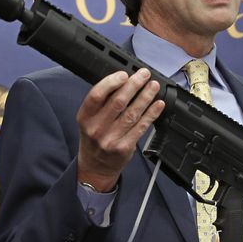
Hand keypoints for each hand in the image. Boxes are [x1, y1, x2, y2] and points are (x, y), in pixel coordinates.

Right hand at [76, 68, 164, 191]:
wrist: (96, 167)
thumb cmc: (94, 139)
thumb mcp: (88, 120)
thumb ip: (101, 103)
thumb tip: (124, 82)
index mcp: (85, 117)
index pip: (97, 95)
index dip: (112, 82)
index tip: (124, 74)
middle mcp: (96, 128)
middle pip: (118, 102)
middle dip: (134, 85)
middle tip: (144, 75)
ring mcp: (110, 139)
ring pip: (132, 113)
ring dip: (146, 97)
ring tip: (153, 86)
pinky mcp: (124, 147)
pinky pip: (141, 127)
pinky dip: (151, 113)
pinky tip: (158, 105)